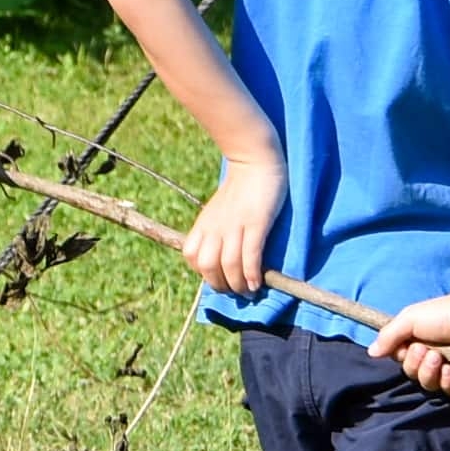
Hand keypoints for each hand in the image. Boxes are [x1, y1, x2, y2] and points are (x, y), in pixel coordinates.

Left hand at [183, 156, 283, 299]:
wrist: (254, 159)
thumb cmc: (240, 186)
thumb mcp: (219, 209)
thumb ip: (216, 228)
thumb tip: (220, 255)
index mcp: (205, 223)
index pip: (191, 256)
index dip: (203, 272)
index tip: (219, 278)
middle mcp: (216, 227)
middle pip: (207, 265)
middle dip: (220, 285)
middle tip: (235, 291)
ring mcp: (235, 225)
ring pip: (228, 265)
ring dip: (238, 284)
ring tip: (249, 291)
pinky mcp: (256, 223)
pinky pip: (250, 255)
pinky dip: (252, 273)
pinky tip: (258, 282)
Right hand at [367, 292, 449, 398]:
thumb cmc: (442, 314)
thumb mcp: (408, 320)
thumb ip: (388, 337)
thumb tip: (371, 353)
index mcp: (418, 342)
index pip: (401, 361)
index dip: (402, 357)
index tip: (409, 345)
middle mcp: (432, 356)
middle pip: (413, 374)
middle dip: (416, 364)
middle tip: (426, 349)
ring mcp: (449, 368)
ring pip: (429, 385)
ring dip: (429, 372)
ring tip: (438, 357)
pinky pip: (449, 390)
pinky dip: (446, 382)